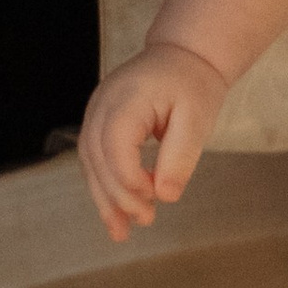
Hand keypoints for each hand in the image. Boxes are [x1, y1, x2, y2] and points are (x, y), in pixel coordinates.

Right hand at [78, 38, 227, 236]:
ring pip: (90, 162)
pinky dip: (103, 186)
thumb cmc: (193, 84)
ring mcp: (95, 111)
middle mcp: (102, 103)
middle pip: (98, 158)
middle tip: (145, 221)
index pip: (116, 147)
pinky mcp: (98, 121)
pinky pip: (94, 158)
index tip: (155, 200)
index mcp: (127, 98)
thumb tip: (165, 196)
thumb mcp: (197, 118)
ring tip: (121, 232)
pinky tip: (115, 212)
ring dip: (104, 199)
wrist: (183, 55)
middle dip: (118, 196)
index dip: (130, 180)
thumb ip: (180, 156)